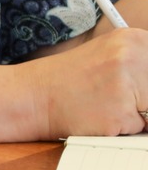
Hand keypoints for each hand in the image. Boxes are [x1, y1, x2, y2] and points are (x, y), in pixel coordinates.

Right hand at [28, 28, 147, 136]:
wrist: (31, 96)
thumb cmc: (70, 81)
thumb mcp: (112, 58)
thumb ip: (145, 67)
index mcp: (135, 39)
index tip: (146, 93)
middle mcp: (132, 55)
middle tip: (130, 101)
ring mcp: (126, 83)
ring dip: (143, 117)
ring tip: (114, 106)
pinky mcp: (120, 112)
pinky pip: (143, 130)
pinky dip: (128, 130)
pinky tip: (103, 117)